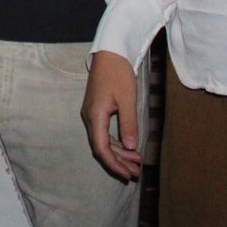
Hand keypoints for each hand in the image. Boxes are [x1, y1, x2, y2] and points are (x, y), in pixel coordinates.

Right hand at [81, 50, 143, 180]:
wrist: (110, 53)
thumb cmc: (118, 73)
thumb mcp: (127, 99)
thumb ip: (128, 124)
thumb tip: (131, 148)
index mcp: (95, 116)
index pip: (101, 148)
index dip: (114, 164)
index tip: (128, 174)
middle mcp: (90, 117)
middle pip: (101, 147)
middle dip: (118, 162)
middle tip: (136, 173)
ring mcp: (92, 114)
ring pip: (103, 141)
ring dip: (119, 153)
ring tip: (136, 162)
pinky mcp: (96, 110)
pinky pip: (104, 133)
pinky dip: (117, 143)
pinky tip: (129, 147)